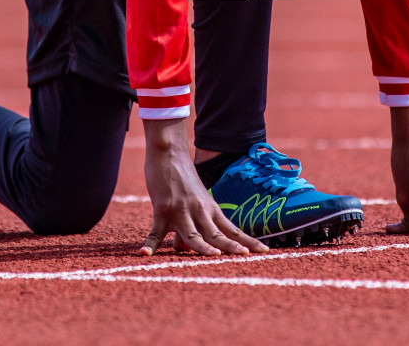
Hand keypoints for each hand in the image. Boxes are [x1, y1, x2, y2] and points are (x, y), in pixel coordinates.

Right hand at [137, 118, 269, 256]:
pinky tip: (145, 253)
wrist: (170, 152)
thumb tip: (187, 246)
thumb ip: (196, 222)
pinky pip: (156, 231)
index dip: (248, 241)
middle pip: (217, 234)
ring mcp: (181, 211)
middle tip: (246, 256)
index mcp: (211, 209)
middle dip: (231, 246)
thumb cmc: (183, 178)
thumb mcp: (196, 200)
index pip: (233, 229)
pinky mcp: (162, 209)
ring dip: (202, 246)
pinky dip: (150, 243)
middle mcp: (199, 211)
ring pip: (193, 234)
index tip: (264, 250)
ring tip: (213, 256)